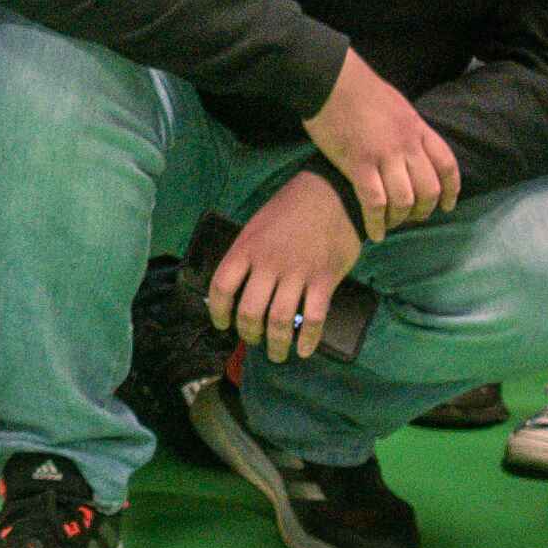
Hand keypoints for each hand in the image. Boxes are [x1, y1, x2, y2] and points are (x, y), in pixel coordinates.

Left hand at [206, 167, 372, 362]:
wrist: (329, 192)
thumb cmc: (289, 209)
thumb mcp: (257, 225)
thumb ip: (248, 255)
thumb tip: (238, 286)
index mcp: (246, 248)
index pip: (221, 287)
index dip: (217, 312)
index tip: (222, 324)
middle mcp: (268, 263)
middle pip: (250, 312)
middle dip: (249, 335)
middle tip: (254, 341)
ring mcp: (297, 272)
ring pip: (280, 320)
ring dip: (277, 344)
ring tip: (277, 354)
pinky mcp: (324, 279)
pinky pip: (314, 318)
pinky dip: (308, 339)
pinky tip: (304, 350)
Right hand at [301, 48, 460, 229]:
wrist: (330, 80)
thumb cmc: (359, 89)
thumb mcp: (397, 105)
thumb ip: (407, 128)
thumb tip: (411, 146)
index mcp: (418, 128)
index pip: (446, 164)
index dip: (451, 189)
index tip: (447, 206)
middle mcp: (407, 144)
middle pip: (429, 188)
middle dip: (423, 210)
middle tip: (412, 218)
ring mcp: (384, 155)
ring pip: (404, 199)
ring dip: (400, 218)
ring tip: (391, 224)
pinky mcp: (358, 164)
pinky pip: (374, 202)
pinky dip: (376, 223)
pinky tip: (374, 233)